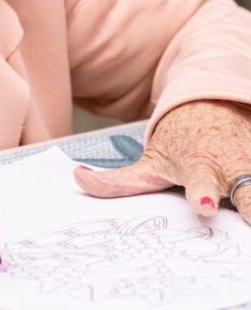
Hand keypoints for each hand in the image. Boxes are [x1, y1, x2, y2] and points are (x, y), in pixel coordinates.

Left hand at [73, 99, 250, 223]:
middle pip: (250, 193)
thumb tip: (77, 179)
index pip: (200, 184)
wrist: (212, 106)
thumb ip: (118, 180)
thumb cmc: (179, 144)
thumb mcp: (150, 160)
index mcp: (199, 167)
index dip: (201, 193)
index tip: (201, 203)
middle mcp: (233, 167)